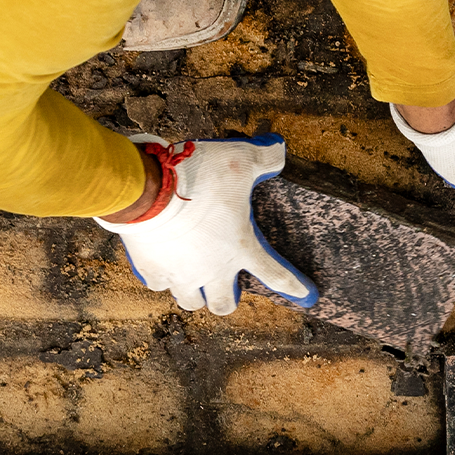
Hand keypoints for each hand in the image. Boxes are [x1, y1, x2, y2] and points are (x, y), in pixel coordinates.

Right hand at [93, 135, 319, 314]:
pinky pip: (160, 285)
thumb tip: (278, 149)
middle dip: (227, 298)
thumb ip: (265, 157)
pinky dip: (164, 278)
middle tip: (226, 283)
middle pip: (223, 305)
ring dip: (195, 292)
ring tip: (194, 277)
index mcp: (240, 248)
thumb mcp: (241, 158)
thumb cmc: (198, 175)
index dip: (293, 286)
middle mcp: (212, 270)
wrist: (148, 188)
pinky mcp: (152, 270)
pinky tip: (165, 264)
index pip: (275, 275)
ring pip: (190, 301)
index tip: (306, 296)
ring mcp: (180, 274)